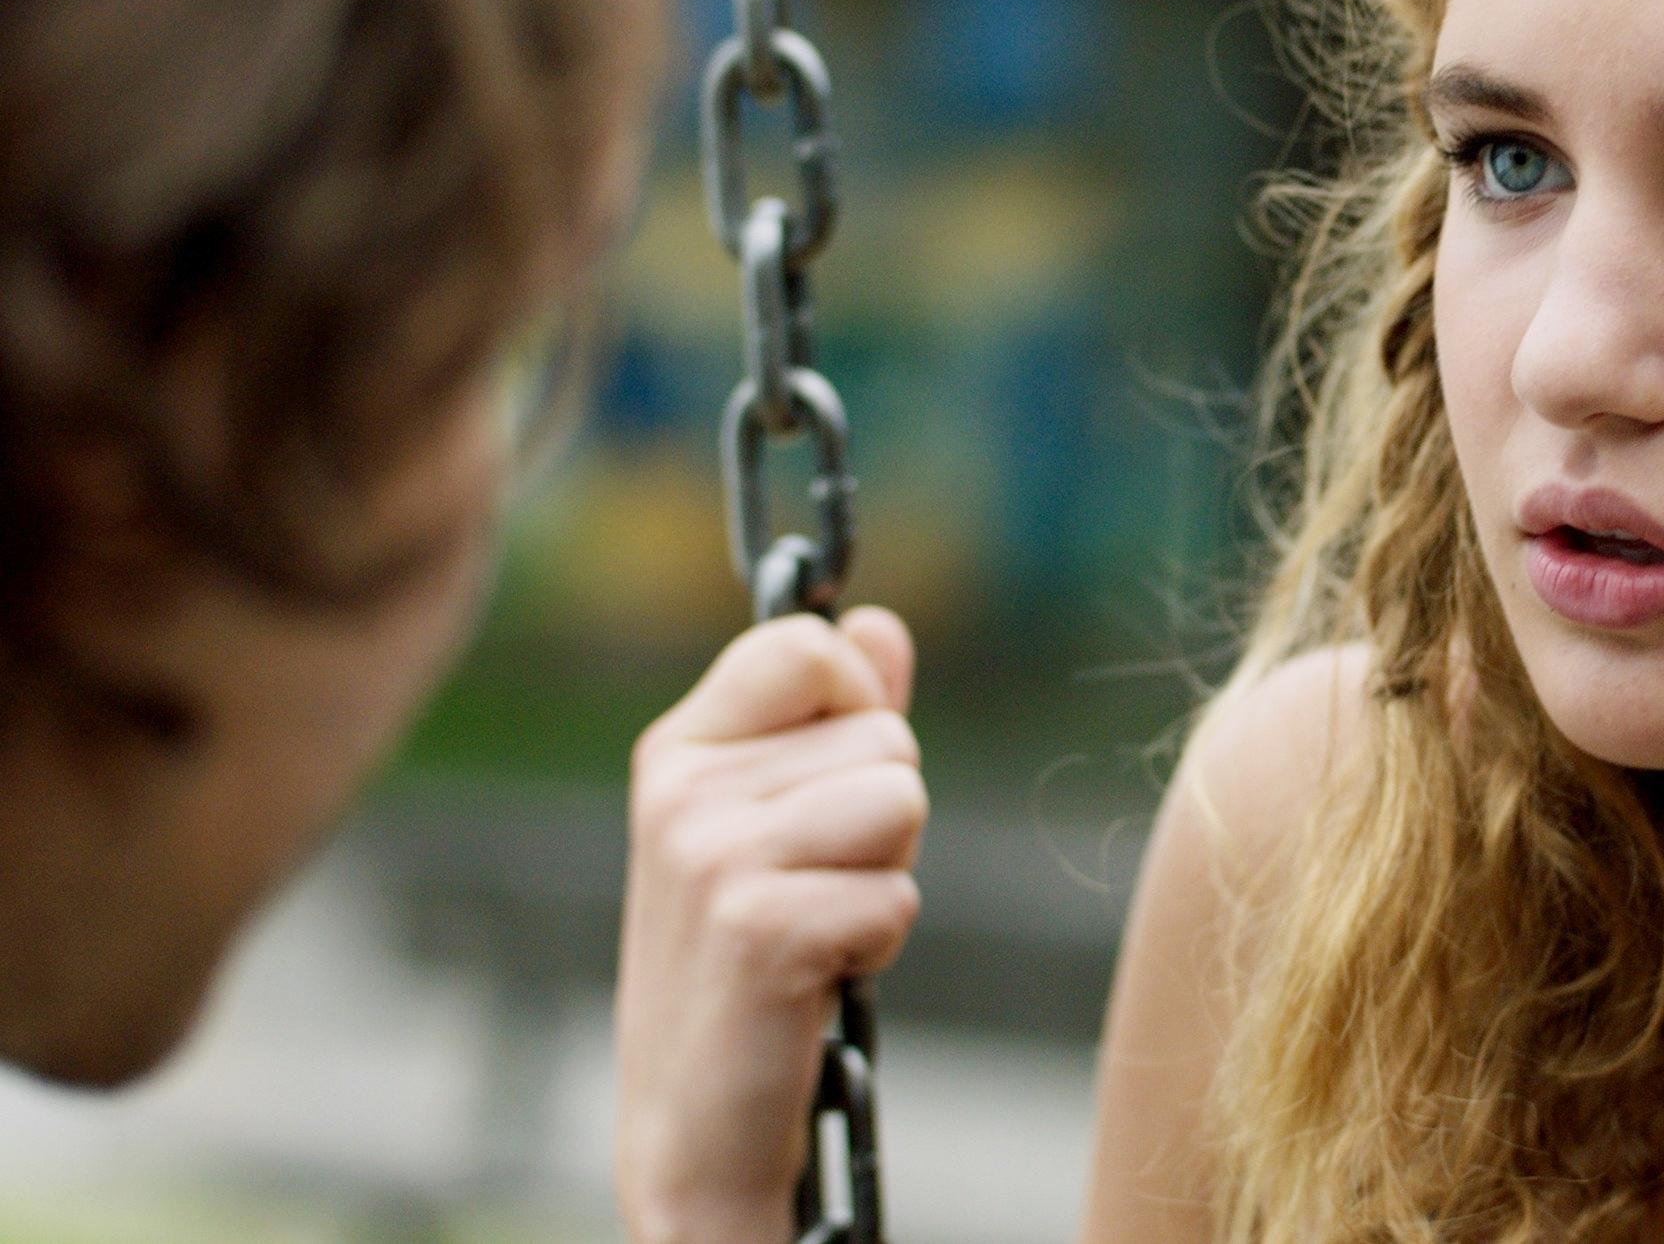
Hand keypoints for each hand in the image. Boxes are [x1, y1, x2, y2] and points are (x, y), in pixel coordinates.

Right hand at [614, 609, 924, 1243]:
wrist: (693, 1124)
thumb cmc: (746, 964)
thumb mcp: (777, 825)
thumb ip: (831, 720)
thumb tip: (878, 623)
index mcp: (679, 749)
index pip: (806, 646)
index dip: (858, 706)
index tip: (827, 785)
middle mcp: (682, 789)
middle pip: (886, 734)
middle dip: (885, 816)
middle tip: (815, 887)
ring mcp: (711, 856)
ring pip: (903, 799)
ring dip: (887, 874)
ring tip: (819, 925)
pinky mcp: (758, 927)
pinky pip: (899, 891)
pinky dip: (880, 939)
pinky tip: (816, 977)